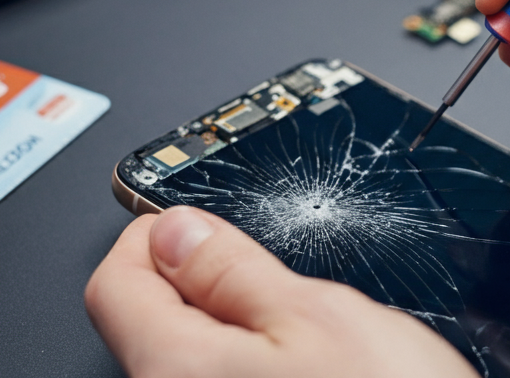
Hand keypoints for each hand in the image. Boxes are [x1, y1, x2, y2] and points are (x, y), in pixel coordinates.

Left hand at [85, 207, 477, 376]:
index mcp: (178, 371)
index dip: (152, 235)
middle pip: (152, 321)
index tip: (195, 222)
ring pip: (195, 355)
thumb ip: (232, 269)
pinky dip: (254, 363)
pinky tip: (312, 370)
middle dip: (206, 282)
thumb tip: (176, 229)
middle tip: (277, 279)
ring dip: (238, 326)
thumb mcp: (318, 315)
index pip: (115, 282)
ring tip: (310, 336)